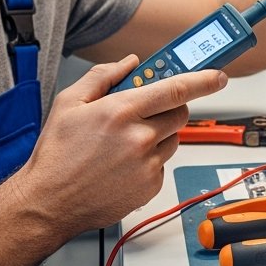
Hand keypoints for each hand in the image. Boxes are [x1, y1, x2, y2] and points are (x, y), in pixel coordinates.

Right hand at [9, 55, 226, 238]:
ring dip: (158, 135)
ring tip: (125, 143)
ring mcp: (147, 164)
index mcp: (122, 111)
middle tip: (149, 111)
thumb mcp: (70, 103)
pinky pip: (162, 164)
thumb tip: (130, 63)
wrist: (49, 202)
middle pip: (180, 114)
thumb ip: (103, 76)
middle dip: (171, 108)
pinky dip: (150, 160)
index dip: (203, 80)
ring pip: (172, 140)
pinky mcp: (149, 187)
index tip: (217, 76)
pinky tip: (123, 164)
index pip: (176, 89)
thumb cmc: (57, 154)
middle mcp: (139, 138)